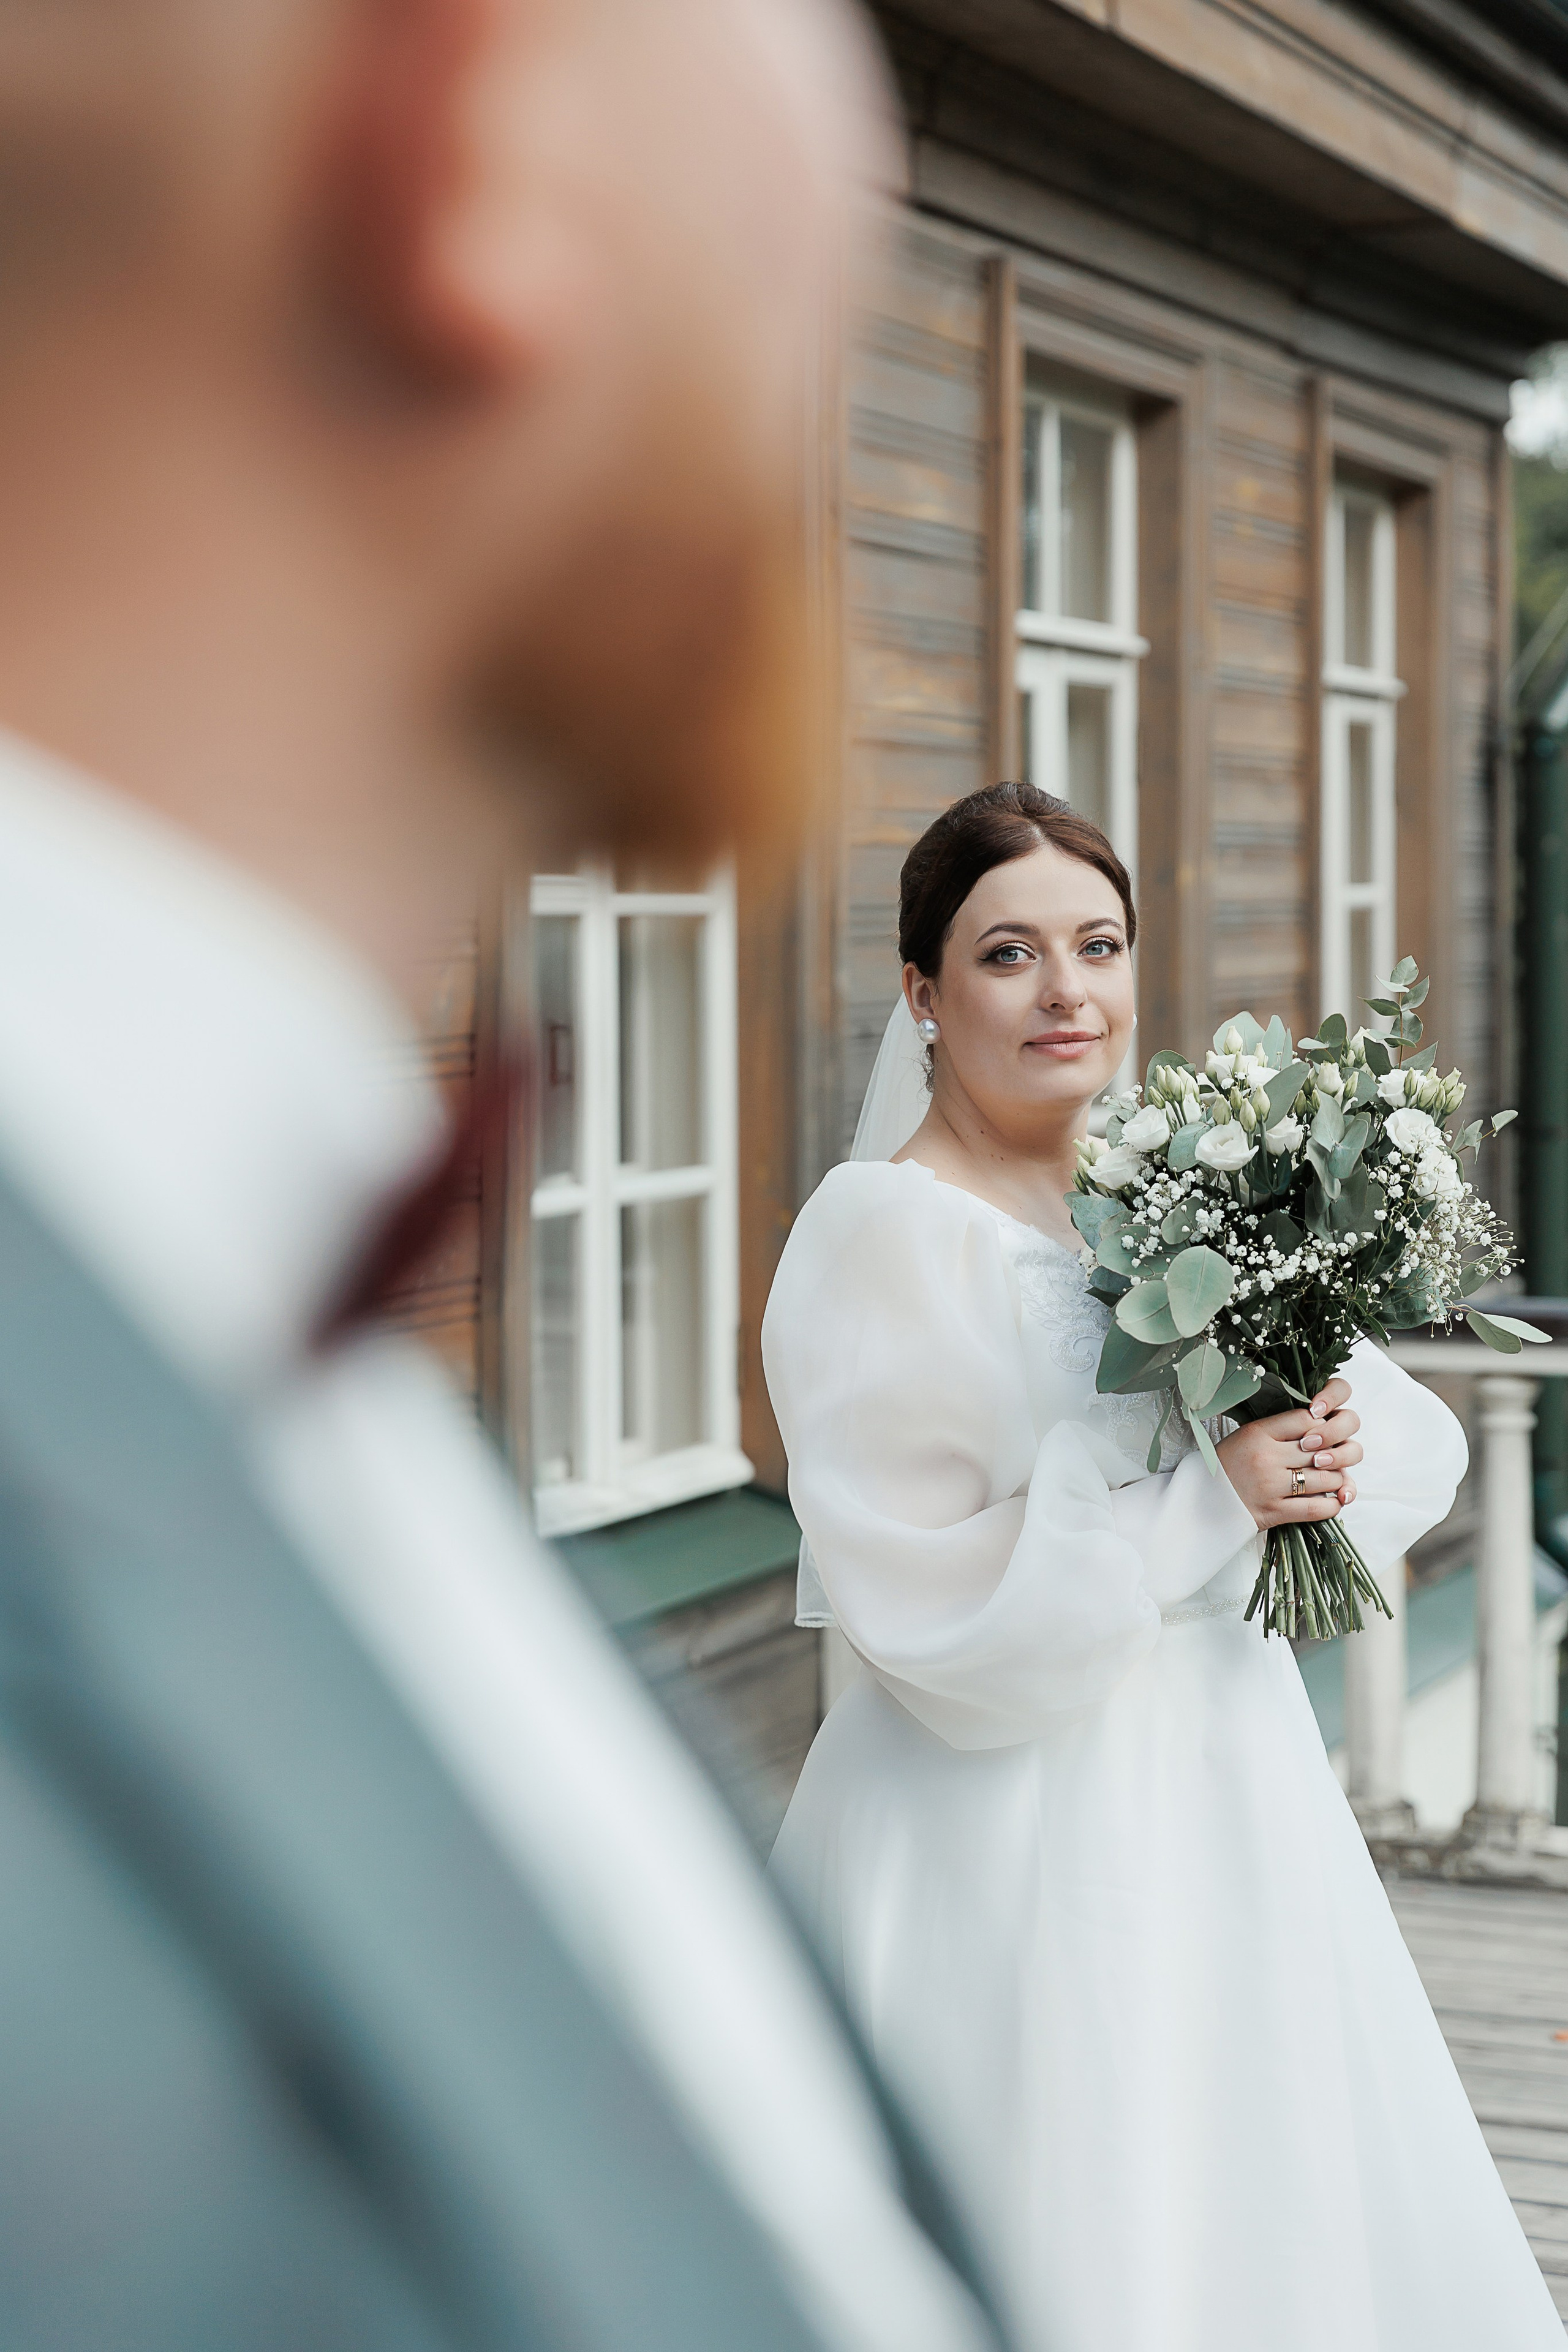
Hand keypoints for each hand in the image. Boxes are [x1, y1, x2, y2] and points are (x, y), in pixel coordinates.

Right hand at [1215, 1377, 1362, 1533]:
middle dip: (1333, 1454)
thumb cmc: (1228, 1466)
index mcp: (1258, 1433)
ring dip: (1336, 1480)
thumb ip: (1281, 1430)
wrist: (1203, 1500)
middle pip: (1321, 1449)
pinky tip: (1331, 1500)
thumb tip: (1320, 1426)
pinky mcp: (1276, 1511)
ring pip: (1326, 1479)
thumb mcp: (1248, 1436)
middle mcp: (1266, 1457)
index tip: (1321, 1434)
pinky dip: (1332, 1505)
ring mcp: (1271, 1485)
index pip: (1305, 1419)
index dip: (1321, 1425)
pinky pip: (1318, 1508)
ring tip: (1332, 1479)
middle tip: (1332, 1458)